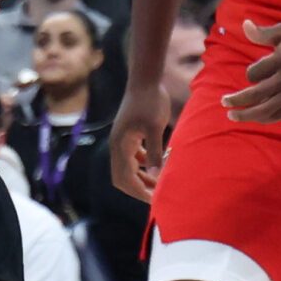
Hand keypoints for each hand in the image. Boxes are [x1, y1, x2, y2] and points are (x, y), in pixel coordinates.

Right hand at [108, 82, 170, 202]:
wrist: (145, 80)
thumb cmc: (150, 101)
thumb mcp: (155, 127)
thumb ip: (154, 152)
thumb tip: (156, 176)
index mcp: (121, 146)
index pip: (125, 178)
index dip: (139, 191)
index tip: (155, 199)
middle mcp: (118, 146)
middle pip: (123, 177)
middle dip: (138, 188)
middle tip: (157, 196)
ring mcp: (123, 141)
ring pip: (129, 168)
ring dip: (143, 177)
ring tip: (162, 182)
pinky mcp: (130, 136)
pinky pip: (135, 158)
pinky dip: (145, 165)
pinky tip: (161, 163)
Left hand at [224, 20, 280, 122]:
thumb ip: (262, 33)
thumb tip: (244, 25)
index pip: (254, 74)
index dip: (250, 75)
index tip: (253, 75)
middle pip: (256, 94)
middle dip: (236, 100)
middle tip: (224, 101)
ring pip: (266, 109)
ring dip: (246, 115)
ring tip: (232, 116)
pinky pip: (280, 115)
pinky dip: (264, 118)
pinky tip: (254, 118)